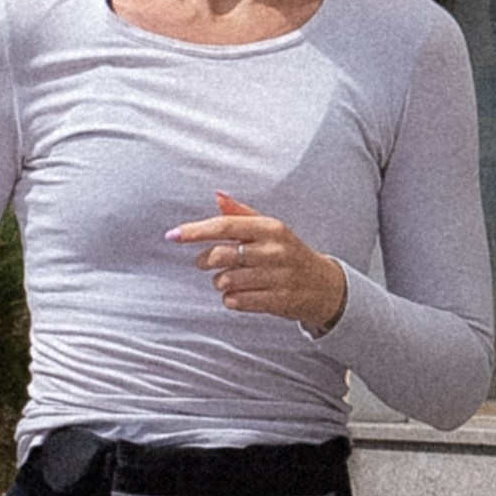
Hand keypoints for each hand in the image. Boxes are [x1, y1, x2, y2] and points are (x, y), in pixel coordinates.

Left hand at [167, 193, 345, 332]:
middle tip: (204, 263)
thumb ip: (241, 214)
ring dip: (220, 282)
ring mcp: (278, 277)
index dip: (195, 231)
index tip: (172, 235)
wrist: (324, 286)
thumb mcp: (269, 228)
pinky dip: (231, 299)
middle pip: (221, 255)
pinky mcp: (278, 301)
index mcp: (270, 228)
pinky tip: (239, 294)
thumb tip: (217, 195)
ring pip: (226, 281)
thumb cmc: (288, 253)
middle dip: (205, 261)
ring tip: (229, 279)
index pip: (225, 226)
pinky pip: (236, 301)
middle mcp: (275, 250)